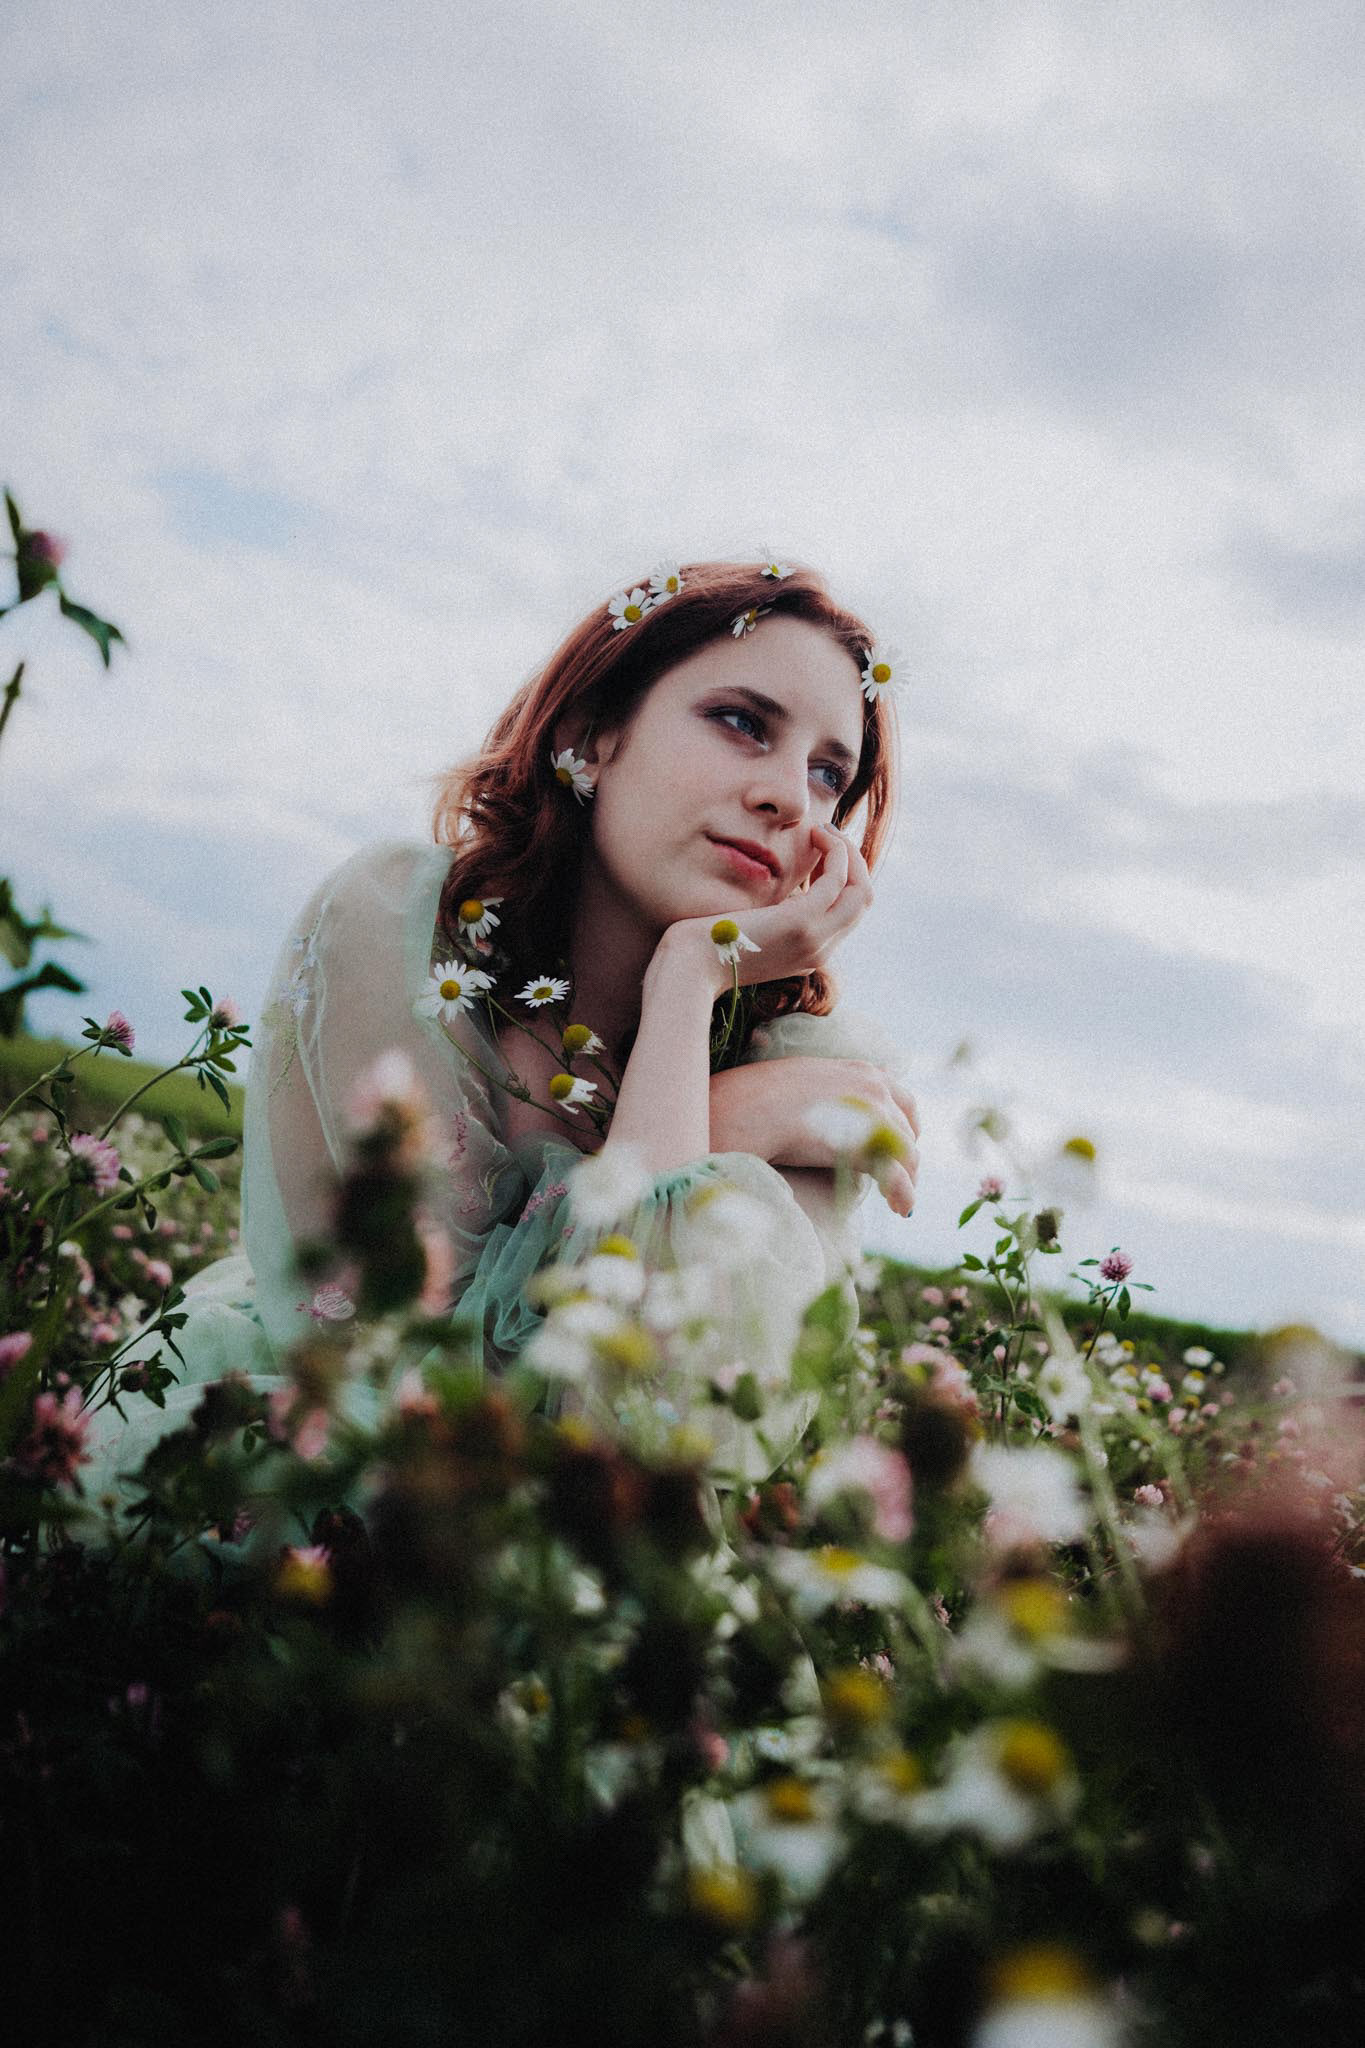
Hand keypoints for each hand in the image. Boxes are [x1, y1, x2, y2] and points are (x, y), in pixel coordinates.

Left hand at [658, 823, 873, 997]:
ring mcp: (814, 940)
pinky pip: (838, 881)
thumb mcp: (747, 933)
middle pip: (861, 901)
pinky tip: (813, 835)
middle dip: (852, 861)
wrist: (688, 971)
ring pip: (860, 891)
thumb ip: (767, 918)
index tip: (820, 850)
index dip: (842, 876)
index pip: (846, 913)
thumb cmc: (705, 948)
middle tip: (826, 834)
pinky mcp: (801, 923)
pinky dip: (835, 853)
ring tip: (823, 830)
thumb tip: (772, 895)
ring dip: (847, 853)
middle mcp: (819, 951)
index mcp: (808, 954)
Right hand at [709, 1055, 919, 1216]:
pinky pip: (895, 1174)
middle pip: (908, 1128)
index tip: (897, 1146)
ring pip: (906, 1153)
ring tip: (898, 1200)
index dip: (903, 1126)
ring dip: (907, 1178)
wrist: (748, 1109)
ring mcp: (874, 1113)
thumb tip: (829, 1106)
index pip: (902, 1098)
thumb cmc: (762, 1097)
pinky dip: (903, 1193)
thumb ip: (830, 1089)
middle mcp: (875, 1086)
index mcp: (861, 1071)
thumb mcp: (805, 1079)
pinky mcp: (866, 1145)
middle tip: (898, 1177)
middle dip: (905, 1155)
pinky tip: (899, 1207)